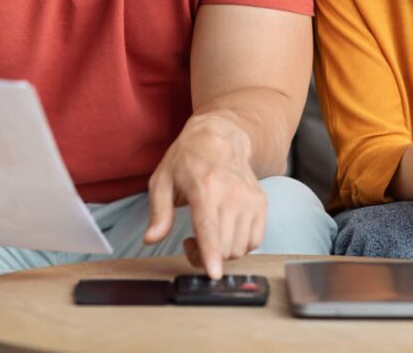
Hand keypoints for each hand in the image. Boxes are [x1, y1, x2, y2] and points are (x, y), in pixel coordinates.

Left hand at [143, 113, 266, 278]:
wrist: (221, 137)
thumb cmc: (188, 158)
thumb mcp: (163, 179)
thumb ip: (158, 212)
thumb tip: (151, 239)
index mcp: (204, 188)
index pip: (209, 227)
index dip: (211, 254)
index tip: (214, 274)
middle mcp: (231, 194)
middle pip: (224, 247)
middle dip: (205, 257)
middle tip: (190, 243)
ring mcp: (249, 199)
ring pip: (240, 248)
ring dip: (222, 253)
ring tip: (208, 236)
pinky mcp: (261, 204)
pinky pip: (255, 241)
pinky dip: (240, 246)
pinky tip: (226, 232)